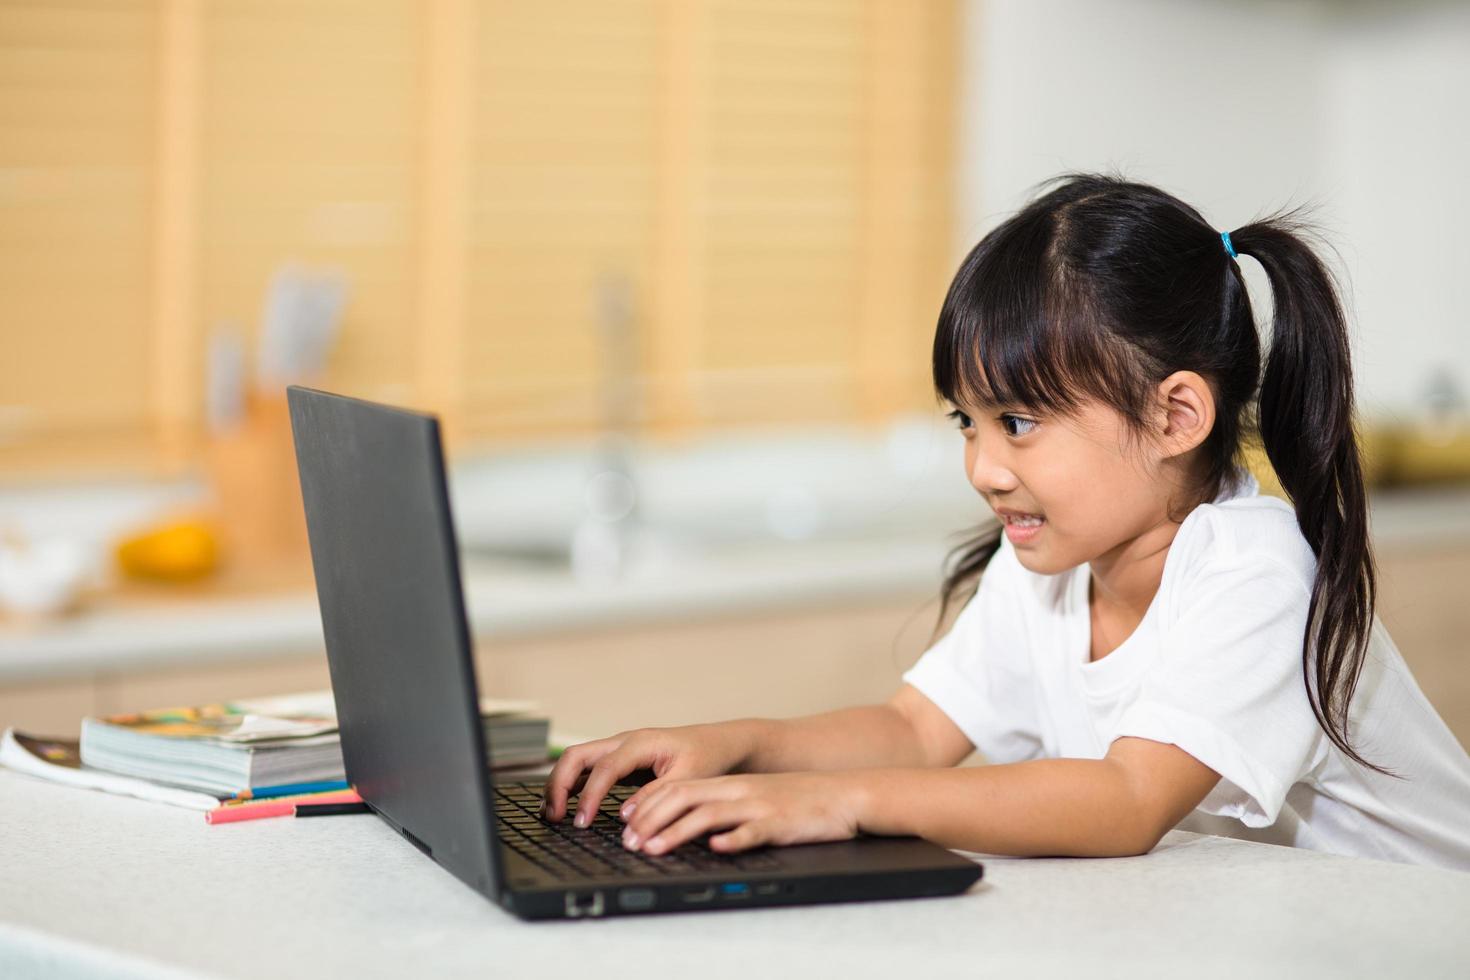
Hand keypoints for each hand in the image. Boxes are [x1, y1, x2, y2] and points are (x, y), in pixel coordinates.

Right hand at [541, 722, 757, 827]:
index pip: (604, 768)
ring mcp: (620, 749)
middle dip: (559, 784)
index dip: (590, 796)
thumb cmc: (707, 757)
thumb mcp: (689, 779)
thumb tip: (627, 816)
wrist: (720, 744)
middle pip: (577, 756)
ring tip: (552, 814)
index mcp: (641, 743)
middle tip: (554, 816)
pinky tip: (567, 807)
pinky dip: (573, 785)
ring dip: (560, 784)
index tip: (582, 822)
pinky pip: (588, 769)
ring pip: (578, 760)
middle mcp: (625, 741)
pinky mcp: (621, 760)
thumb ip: (658, 797)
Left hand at [618, 771, 866, 854]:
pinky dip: (732, 840)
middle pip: (685, 798)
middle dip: (651, 819)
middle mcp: (739, 791)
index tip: (625, 821)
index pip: (679, 788)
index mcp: (731, 784)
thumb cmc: (799, 800)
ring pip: (710, 815)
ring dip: (677, 832)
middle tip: (629, 840)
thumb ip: (724, 808)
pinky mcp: (780, 823)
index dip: (648, 804)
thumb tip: (689, 827)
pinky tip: (716, 849)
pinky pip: (753, 831)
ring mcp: (759, 806)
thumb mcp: (755, 797)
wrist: (845, 794)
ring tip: (654, 848)